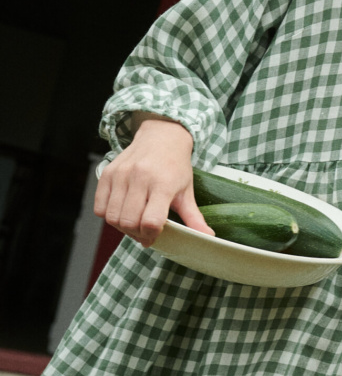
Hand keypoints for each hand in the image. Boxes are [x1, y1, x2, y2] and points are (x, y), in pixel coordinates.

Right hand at [94, 116, 213, 247]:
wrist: (161, 136)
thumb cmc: (175, 166)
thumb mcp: (187, 191)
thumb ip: (194, 218)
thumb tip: (208, 238)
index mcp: (162, 184)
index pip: (151, 221)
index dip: (151, 235)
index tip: (155, 235)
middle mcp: (140, 178)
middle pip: (129, 222)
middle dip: (136, 233)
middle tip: (144, 230)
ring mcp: (121, 175)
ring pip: (113, 217)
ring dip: (122, 226)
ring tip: (134, 221)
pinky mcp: (108, 174)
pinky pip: (100, 207)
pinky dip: (108, 215)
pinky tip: (122, 211)